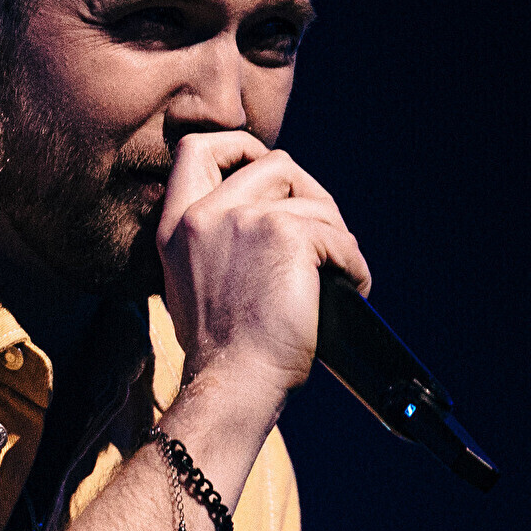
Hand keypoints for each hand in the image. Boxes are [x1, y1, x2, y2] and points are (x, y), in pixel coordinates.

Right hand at [157, 128, 368, 402]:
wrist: (233, 383)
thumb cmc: (222, 349)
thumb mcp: (195, 280)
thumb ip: (215, 237)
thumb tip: (267, 207)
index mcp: (176, 224)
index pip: (197, 148)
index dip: (239, 147)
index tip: (263, 170)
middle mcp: (205, 214)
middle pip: (275, 163)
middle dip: (308, 195)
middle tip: (321, 236)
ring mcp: (245, 219)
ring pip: (316, 200)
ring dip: (336, 237)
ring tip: (336, 276)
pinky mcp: (287, 234)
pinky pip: (341, 237)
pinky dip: (354, 267)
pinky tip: (349, 291)